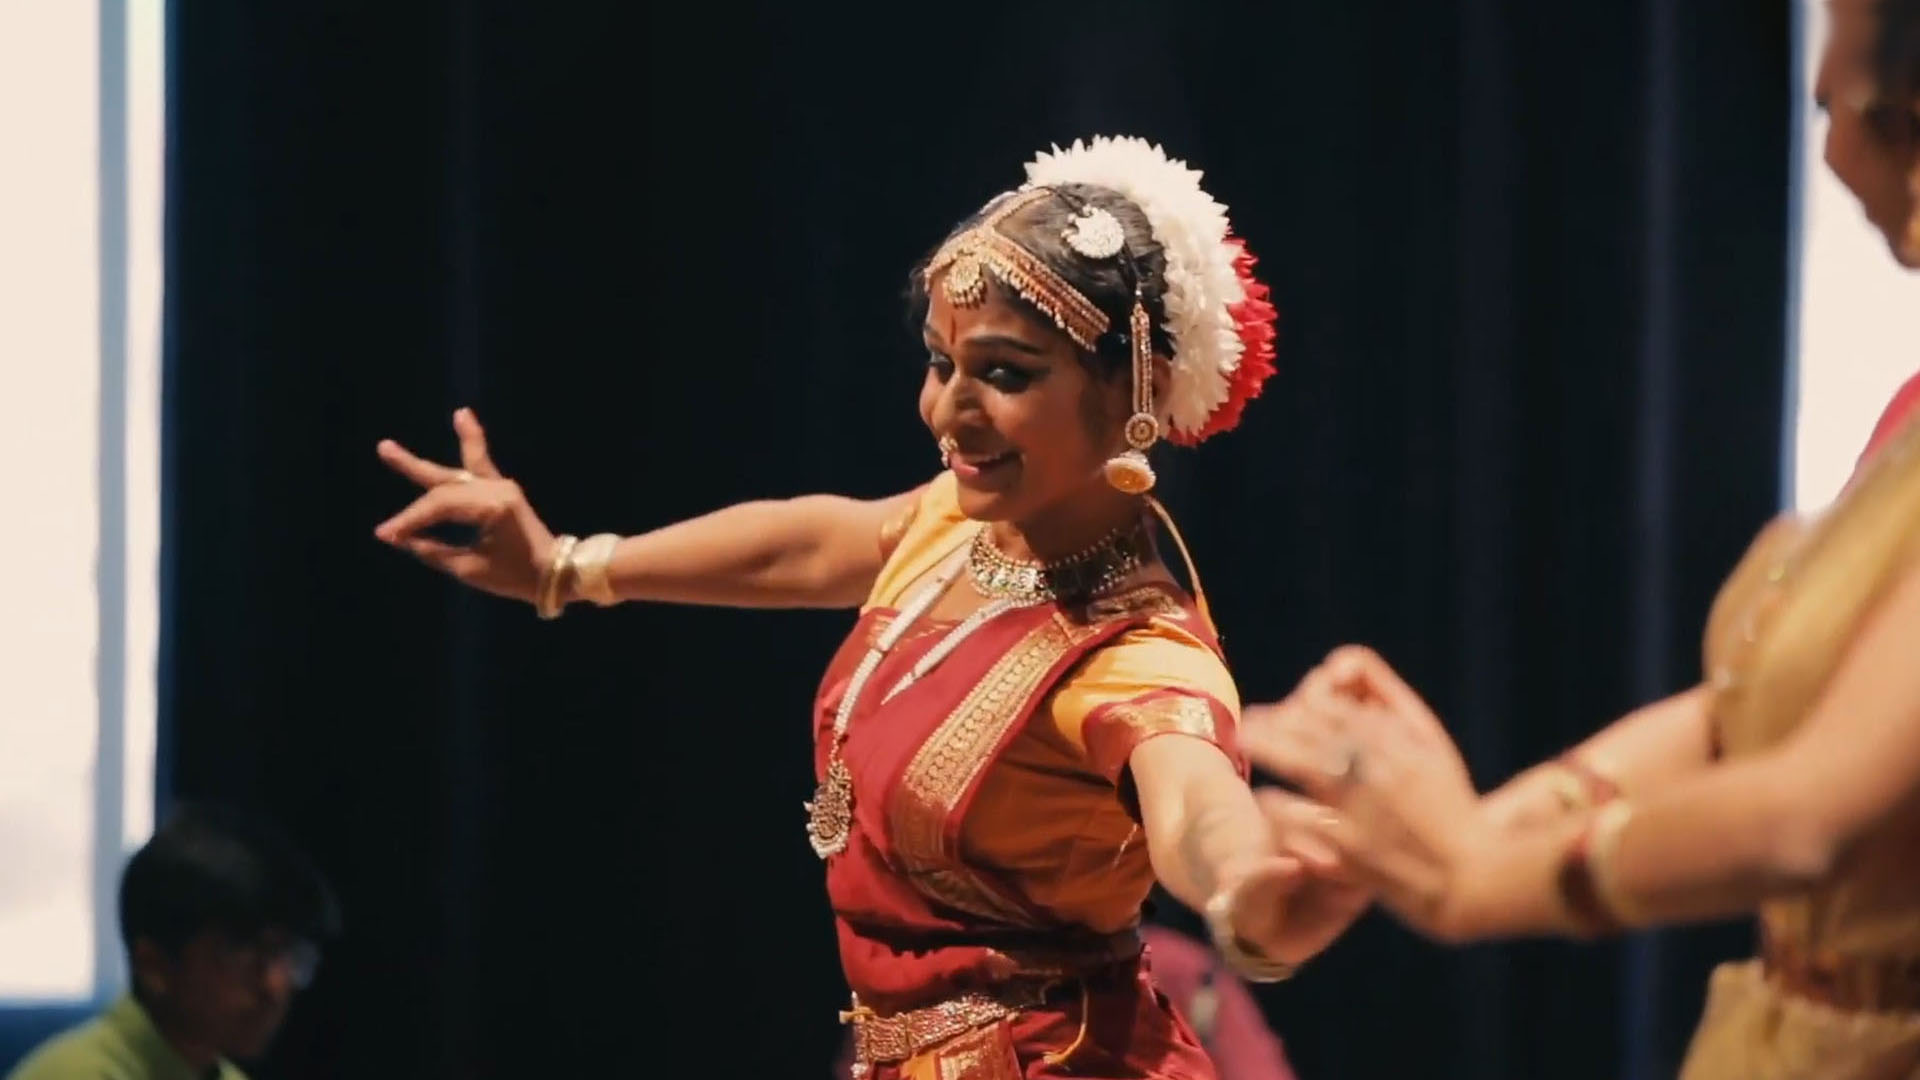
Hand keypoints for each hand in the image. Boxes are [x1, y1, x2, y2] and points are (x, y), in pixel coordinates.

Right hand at [373, 408, 557, 602]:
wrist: (556, 573)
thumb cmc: (515, 576)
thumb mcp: (471, 569)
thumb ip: (434, 551)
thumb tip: (401, 539)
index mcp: (493, 508)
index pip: (440, 506)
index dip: (410, 519)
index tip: (385, 534)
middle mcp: (498, 490)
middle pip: (446, 483)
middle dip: (412, 468)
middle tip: (383, 447)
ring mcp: (502, 486)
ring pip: (463, 465)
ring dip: (455, 439)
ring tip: (451, 414)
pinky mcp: (503, 489)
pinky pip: (481, 461)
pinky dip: (472, 440)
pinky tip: (462, 417)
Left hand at [1241, 647, 1491, 941]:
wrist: (1476, 874)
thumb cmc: (1451, 806)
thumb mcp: (1432, 745)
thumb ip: (1393, 705)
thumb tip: (1348, 673)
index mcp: (1401, 741)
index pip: (1343, 706)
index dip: (1308, 700)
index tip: (1288, 704)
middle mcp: (1383, 767)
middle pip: (1318, 728)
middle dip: (1278, 719)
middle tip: (1250, 717)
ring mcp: (1368, 806)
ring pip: (1308, 764)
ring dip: (1271, 747)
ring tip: (1246, 738)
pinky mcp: (1356, 848)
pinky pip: (1309, 820)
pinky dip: (1284, 806)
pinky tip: (1267, 798)